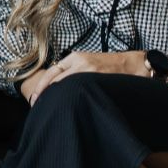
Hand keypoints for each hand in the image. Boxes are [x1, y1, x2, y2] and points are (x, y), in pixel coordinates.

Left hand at [27, 51, 147, 105]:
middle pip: (54, 79)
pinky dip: (71, 98)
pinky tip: (67, 106)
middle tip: (37, 106)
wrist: (134, 64)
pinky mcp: (98, 77)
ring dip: (55, 97)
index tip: (34, 98)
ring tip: (48, 110)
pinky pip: (79, 90)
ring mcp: (88, 69)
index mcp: (74, 57)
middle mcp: (79, 61)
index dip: (41, 86)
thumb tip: (57, 89)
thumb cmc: (110, 67)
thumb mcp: (89, 64)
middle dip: (44, 93)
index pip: (51, 72)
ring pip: (64, 84)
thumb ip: (74, 72)